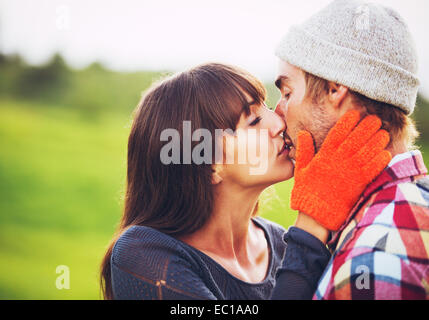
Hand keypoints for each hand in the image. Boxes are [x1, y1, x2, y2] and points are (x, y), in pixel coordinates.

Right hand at [291, 110, 391, 230]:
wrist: (316, 214)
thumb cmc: (306, 191)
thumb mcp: (301, 169)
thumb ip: (303, 150)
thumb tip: (303, 133)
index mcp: (324, 156)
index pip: (337, 133)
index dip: (347, 122)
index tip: (355, 114)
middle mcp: (338, 161)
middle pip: (356, 138)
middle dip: (366, 127)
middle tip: (375, 119)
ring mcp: (349, 172)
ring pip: (367, 151)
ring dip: (376, 140)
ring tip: (383, 133)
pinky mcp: (358, 184)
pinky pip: (373, 168)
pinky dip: (380, 160)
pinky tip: (385, 153)